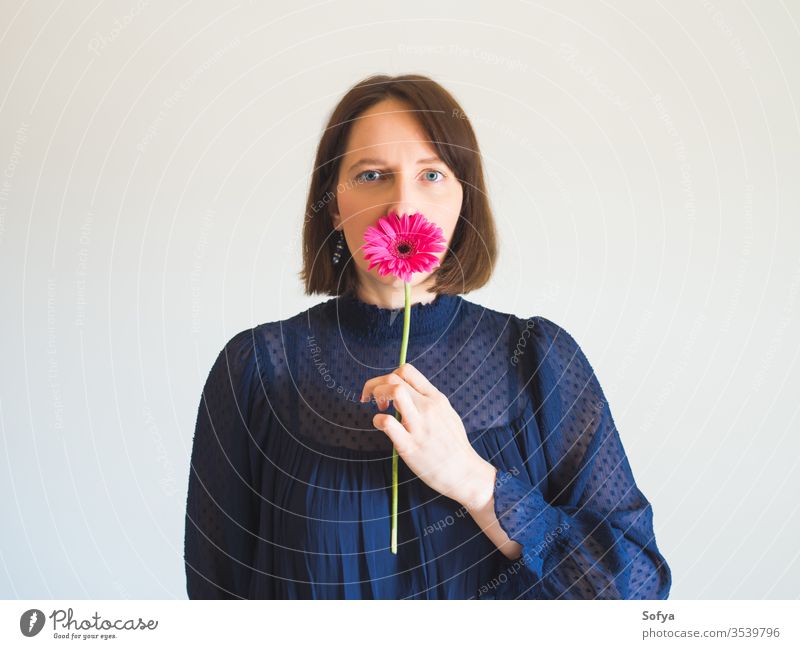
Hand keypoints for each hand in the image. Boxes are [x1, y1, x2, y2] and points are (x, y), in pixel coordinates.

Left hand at [360, 362, 495, 509]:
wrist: (465, 472)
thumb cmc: (454, 446)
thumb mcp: (447, 414)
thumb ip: (430, 402)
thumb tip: (411, 394)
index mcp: (436, 398)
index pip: (407, 370)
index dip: (389, 376)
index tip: (385, 391)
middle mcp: (428, 407)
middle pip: (393, 378)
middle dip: (375, 385)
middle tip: (373, 401)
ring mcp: (419, 425)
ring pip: (393, 391)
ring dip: (377, 395)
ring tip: (379, 409)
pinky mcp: (409, 445)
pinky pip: (387, 422)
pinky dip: (377, 420)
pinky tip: (380, 426)